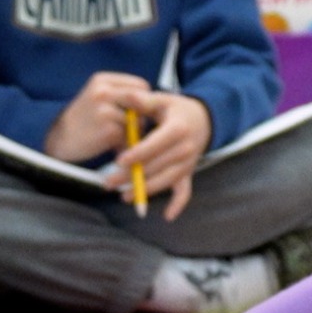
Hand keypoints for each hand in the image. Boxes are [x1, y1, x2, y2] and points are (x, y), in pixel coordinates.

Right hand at [44, 72, 155, 163]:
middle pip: (142, 100)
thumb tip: (155, 100)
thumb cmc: (84, 119)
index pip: (140, 85)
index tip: (138, 111)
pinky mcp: (107, 130)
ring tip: (115, 136)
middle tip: (133, 125)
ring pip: (137, 120)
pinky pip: (129, 135)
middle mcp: (102, 92)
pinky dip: (125, 142)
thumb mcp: (98, 97)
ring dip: (132, 131)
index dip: (143, 99)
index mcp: (102, 80)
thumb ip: (122, 94)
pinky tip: (111, 145)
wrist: (59, 141)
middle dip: (141, 114)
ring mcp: (104, 110)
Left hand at [124, 93, 213, 221]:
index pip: (156, 144)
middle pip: (156, 166)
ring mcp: (188, 162)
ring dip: (144, 191)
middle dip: (131, 176)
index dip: (138, 153)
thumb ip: (144, 100)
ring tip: (123, 195)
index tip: (120, 160)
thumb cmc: (176, 109)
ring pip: (165, 181)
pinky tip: (167, 216)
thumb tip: (127, 96)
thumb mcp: (163, 100)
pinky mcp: (189, 173)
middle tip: (107, 182)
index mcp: (178, 128)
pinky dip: (178, 204)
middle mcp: (186, 148)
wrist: (204, 119)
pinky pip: (186, 191)